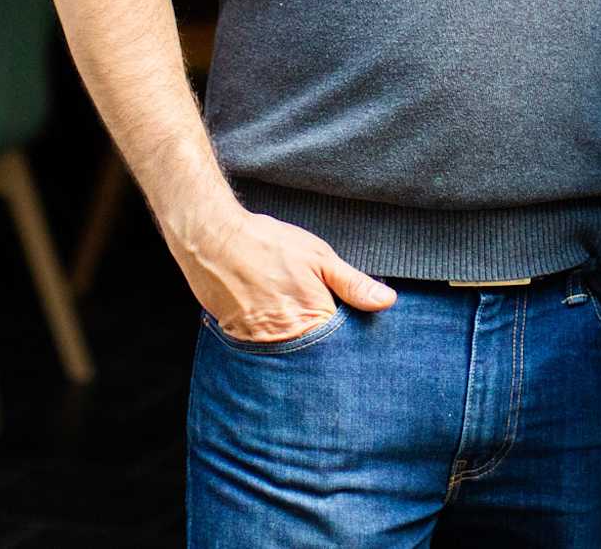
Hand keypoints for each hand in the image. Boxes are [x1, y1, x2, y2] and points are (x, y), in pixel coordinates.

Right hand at [167, 200, 397, 342]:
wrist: (213, 239)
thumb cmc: (268, 244)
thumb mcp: (318, 257)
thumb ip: (352, 283)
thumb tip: (387, 301)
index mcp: (311, 321)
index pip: (342, 349)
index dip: (351, 344)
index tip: (356, 339)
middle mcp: (285, 342)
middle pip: (316, 360)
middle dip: (325, 353)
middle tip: (323, 331)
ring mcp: (259, 346)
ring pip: (290, 359)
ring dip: (299, 350)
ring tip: (297, 328)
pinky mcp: (239, 343)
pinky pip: (265, 355)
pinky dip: (274, 346)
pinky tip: (275, 326)